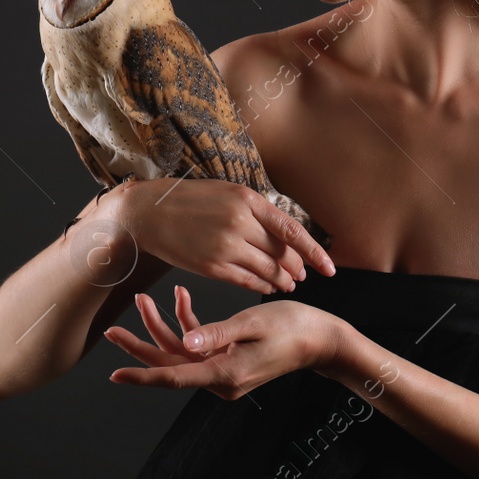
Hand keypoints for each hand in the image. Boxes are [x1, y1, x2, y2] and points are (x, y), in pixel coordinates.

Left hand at [103, 284, 343, 399]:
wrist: (321, 339)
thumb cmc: (294, 327)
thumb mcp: (254, 324)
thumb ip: (217, 334)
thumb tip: (185, 344)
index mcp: (224, 373)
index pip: (174, 377)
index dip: (143, 375)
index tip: (115, 374)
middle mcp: (220, 378)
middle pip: (170, 365)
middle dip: (141, 345)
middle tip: (110, 331)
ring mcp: (224, 370)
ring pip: (181, 352)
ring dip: (163, 326)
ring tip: (144, 298)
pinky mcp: (229, 359)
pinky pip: (199, 345)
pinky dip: (189, 322)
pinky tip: (181, 296)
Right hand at [105, 177, 335, 294]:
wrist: (149, 213)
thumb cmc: (189, 199)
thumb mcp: (227, 192)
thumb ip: (256, 210)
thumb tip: (283, 232)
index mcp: (248, 200)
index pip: (293, 231)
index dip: (315, 252)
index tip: (330, 267)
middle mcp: (240, 223)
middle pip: (282, 254)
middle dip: (297, 267)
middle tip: (305, 275)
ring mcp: (226, 247)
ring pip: (267, 271)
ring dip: (282, 280)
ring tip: (289, 284)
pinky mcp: (212, 266)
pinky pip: (247, 282)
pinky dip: (261, 286)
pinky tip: (267, 287)